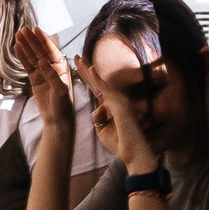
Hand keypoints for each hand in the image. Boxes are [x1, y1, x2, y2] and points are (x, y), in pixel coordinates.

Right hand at [17, 25, 76, 128]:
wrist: (57, 119)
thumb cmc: (63, 105)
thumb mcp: (60, 90)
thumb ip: (51, 75)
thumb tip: (42, 61)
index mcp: (62, 68)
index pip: (51, 51)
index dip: (43, 40)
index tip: (36, 30)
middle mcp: (53, 67)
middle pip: (40, 51)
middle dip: (32, 40)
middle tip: (23, 29)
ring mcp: (43, 73)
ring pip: (33, 57)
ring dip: (26, 46)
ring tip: (17, 35)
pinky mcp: (35, 79)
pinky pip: (28, 66)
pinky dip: (22, 57)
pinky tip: (17, 48)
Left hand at [75, 54, 159, 174]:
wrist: (133, 153)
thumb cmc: (120, 144)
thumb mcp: (102, 130)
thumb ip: (98, 117)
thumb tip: (98, 107)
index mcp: (110, 107)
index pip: (97, 89)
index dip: (88, 78)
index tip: (78, 68)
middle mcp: (115, 101)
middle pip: (97, 82)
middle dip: (86, 69)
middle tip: (75, 56)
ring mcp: (118, 101)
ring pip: (100, 82)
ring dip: (88, 70)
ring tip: (77, 58)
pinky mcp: (119, 104)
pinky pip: (106, 89)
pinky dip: (98, 78)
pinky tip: (90, 68)